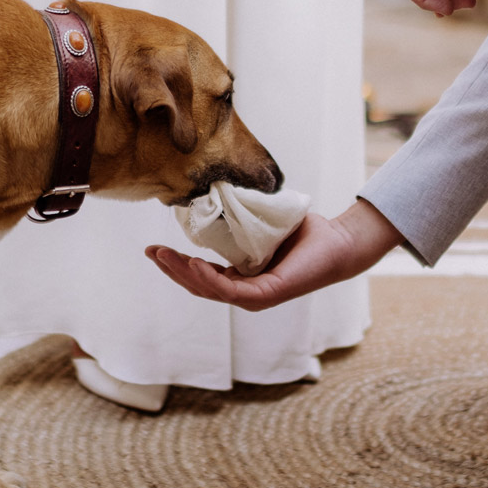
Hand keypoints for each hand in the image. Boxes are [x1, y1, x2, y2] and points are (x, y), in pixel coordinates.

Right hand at [145, 200, 399, 311]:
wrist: (337, 240)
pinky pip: (232, 289)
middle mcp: (247, 293)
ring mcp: (257, 297)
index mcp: (242, 279)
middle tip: (150, 252)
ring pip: (211, 289)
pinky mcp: (269, 293)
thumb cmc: (303, 232)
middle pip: (200, 286)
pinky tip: (195, 264)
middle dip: (172, 269)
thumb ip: (238, 219)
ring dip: (184, 273)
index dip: (176, 265)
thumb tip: (215, 190)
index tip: (154, 249)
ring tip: (164, 256)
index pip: (202, 277)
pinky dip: (210, 278)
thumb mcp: (261, 224)